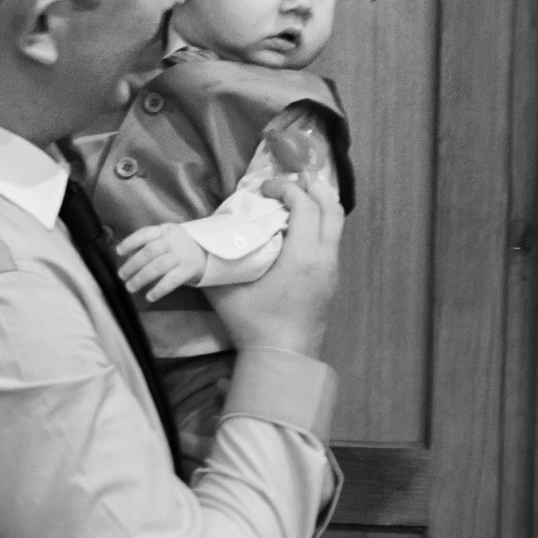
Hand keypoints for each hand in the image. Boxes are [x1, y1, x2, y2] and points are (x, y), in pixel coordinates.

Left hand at [114, 223, 207, 301]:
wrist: (207, 250)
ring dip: (141, 278)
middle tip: (122, 275)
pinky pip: (171, 281)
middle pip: (149, 252)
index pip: (145, 234)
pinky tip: (150, 296)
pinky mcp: (188, 269)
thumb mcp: (165, 236)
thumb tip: (125, 257)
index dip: (130, 242)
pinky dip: (159, 290)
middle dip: (132, 265)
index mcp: (164, 230)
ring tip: (130, 287)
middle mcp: (172, 241)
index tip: (119, 252)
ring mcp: (181, 255)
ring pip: (157, 267)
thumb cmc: (178, 245)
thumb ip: (148, 243)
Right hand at [208, 164, 341, 357]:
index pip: (304, 206)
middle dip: (313, 187)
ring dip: (320, 205)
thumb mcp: (226, 292)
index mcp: (302, 256)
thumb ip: (214, 263)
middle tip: (292, 179)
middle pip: (331, 208)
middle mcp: (324, 258)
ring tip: (299, 196)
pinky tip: (301, 227)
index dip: (286, 189)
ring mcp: (332, 270)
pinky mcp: (332, 281)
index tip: (264, 189)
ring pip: (336, 225)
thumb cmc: (255, 325)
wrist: (283, 359)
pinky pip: (332, 241)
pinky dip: (320, 224)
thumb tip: (201, 241)